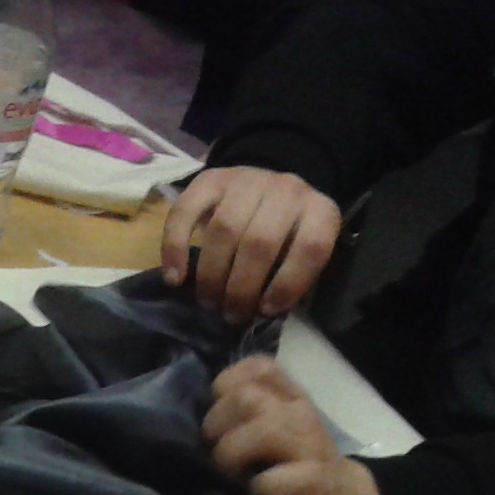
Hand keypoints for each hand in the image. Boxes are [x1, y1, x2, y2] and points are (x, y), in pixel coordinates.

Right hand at [161, 167, 341, 324]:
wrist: (266, 190)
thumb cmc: (284, 235)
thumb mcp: (300, 252)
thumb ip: (288, 276)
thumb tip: (259, 311)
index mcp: (318, 211)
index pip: (310, 247)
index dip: (288, 284)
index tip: (265, 310)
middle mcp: (287, 190)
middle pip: (260, 241)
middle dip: (241, 287)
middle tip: (230, 314)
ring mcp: (247, 180)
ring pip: (224, 229)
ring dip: (212, 274)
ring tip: (208, 302)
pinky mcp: (210, 180)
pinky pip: (186, 212)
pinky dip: (175, 248)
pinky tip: (175, 278)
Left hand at [203, 358, 388, 494]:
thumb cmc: (295, 472)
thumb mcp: (272, 436)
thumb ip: (244, 419)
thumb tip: (192, 419)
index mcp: (287, 399)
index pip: (256, 368)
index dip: (226, 386)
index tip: (218, 416)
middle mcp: (300, 414)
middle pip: (245, 397)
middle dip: (216, 426)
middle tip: (215, 455)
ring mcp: (310, 445)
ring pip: (264, 428)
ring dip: (232, 454)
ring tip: (230, 476)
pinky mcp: (315, 481)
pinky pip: (272, 479)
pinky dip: (257, 490)